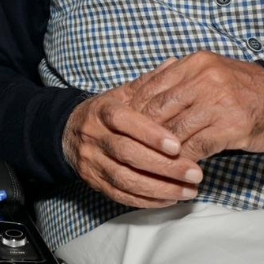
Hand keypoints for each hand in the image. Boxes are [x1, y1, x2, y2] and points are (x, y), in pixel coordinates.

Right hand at [62, 69, 204, 208]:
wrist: (67, 132)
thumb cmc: (105, 113)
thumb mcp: (122, 93)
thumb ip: (148, 84)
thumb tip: (174, 63)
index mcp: (103, 110)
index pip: (124, 121)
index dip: (149, 134)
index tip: (177, 145)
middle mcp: (95, 136)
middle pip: (127, 153)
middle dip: (163, 166)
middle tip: (195, 173)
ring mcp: (92, 161)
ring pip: (124, 178)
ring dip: (159, 188)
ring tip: (189, 190)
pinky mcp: (93, 181)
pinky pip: (120, 194)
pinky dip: (146, 200)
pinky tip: (170, 199)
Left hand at [129, 51, 263, 161]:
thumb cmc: (243, 89)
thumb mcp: (210, 73)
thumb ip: (179, 80)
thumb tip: (141, 95)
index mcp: (195, 64)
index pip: (152, 86)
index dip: (134, 109)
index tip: (122, 126)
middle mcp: (205, 79)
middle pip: (159, 109)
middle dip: (142, 132)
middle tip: (130, 148)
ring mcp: (219, 102)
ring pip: (175, 130)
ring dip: (162, 151)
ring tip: (151, 163)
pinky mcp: (231, 126)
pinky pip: (197, 147)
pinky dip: (185, 160)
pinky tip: (179, 169)